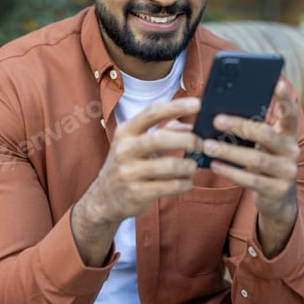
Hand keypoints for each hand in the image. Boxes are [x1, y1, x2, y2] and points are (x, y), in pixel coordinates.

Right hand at [71, 97, 200, 265]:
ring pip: (169, 166)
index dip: (175, 107)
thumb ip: (163, 131)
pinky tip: (186, 182)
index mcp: (125, 131)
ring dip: (188, 166)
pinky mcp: (136, 193)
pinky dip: (184, 183)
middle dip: (186, 140)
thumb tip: (191, 126)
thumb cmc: (127, 165)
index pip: (152, 113)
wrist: (103, 199)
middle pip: (160, 138)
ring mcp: (129, 172)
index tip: (197, 103)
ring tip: (192, 167)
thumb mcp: (136, 143)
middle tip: (200, 143)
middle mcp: (124, 150)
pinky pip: (170, 187)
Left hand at [203, 80, 298, 256]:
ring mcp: (286, 172)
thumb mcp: (260, 144)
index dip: (285, 98)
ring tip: (207, 145)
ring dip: (229, 151)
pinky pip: (250, 180)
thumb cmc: (261, 160)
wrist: (277, 200)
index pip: (290, 113)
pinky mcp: (276, 191)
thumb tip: (217, 111)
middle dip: (240, 126)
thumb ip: (250, 129)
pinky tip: (214, 165)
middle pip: (266, 135)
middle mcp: (291, 151)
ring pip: (256, 159)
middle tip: (217, 119)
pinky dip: (230, 171)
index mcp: (288, 134)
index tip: (277, 82)